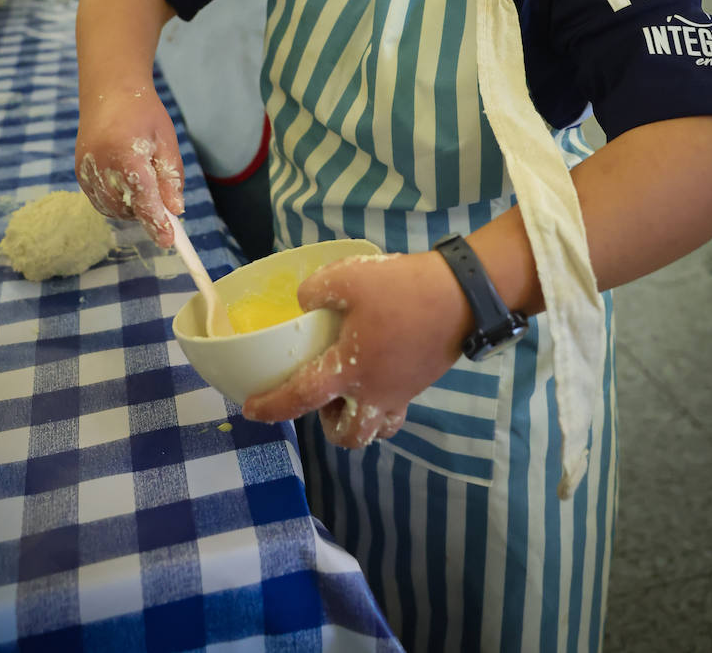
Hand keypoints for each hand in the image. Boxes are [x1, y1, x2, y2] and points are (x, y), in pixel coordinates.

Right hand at [75, 87, 185, 247]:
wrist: (109, 90)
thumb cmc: (144, 112)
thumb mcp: (166, 141)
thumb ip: (170, 177)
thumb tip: (175, 209)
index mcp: (126, 153)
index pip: (142, 198)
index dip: (156, 222)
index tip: (168, 241)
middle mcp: (101, 163)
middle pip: (125, 207)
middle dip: (144, 213)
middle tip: (161, 206)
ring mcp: (86, 168)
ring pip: (110, 207)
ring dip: (129, 209)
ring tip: (143, 188)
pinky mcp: (80, 170)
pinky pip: (98, 199)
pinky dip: (114, 202)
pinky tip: (126, 186)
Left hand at [243, 250, 468, 446]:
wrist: (460, 295)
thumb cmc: (402, 290)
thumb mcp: (349, 276)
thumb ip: (317, 290)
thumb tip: (304, 302)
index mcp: (349, 370)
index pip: (301, 397)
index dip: (273, 406)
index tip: (251, 410)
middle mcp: (375, 392)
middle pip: (350, 435)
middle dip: (330, 426)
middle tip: (322, 397)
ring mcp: (402, 391)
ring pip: (378, 428)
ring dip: (358, 418)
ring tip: (350, 388)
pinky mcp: (421, 380)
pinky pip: (397, 406)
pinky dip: (383, 400)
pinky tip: (378, 367)